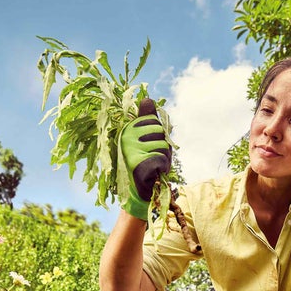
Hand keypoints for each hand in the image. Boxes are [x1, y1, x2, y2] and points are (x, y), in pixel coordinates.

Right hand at [119, 98, 171, 219]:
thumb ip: (148, 120)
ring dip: (164, 158)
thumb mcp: (148, 138)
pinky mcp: (136, 163)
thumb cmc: (147, 163)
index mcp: (128, 128)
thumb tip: (147, 99)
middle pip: (160, 131)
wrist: (139, 191)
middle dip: (163, 146)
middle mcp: (126, 136)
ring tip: (154, 166)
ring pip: (163, 146)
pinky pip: (161, 159)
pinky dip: (162, 168)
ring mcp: (130, 149)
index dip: (159, 135)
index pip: (154, 121)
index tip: (150, 145)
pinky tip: (154, 174)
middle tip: (154, 158)